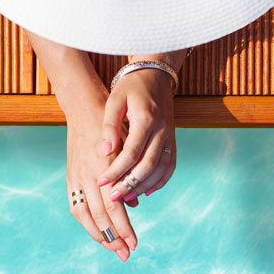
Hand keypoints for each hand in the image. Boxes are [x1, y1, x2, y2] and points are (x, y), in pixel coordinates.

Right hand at [63, 90, 139, 261]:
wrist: (86, 108)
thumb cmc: (113, 127)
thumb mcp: (127, 148)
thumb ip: (129, 177)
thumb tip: (134, 204)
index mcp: (104, 170)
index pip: (115, 208)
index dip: (124, 228)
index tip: (135, 243)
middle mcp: (88, 176)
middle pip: (100, 216)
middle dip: (114, 238)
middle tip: (126, 253)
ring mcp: (76, 177)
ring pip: (85, 215)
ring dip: (99, 234)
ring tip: (112, 247)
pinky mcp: (71, 176)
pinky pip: (75, 206)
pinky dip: (86, 222)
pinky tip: (96, 231)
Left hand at [97, 68, 176, 203]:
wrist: (156, 76)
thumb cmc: (131, 88)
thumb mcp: (114, 101)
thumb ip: (109, 126)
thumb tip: (104, 152)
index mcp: (146, 119)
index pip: (131, 152)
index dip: (115, 170)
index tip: (100, 182)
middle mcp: (162, 130)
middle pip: (148, 164)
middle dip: (129, 184)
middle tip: (112, 197)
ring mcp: (170, 136)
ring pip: (161, 169)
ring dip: (143, 185)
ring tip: (126, 197)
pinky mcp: (173, 141)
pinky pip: (170, 166)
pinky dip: (160, 181)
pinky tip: (146, 191)